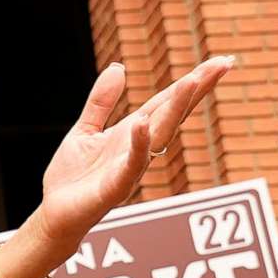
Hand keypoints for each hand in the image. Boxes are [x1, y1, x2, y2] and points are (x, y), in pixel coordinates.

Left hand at [33, 56, 237, 244]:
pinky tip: (142, 124)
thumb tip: (118, 67)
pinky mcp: (114, 188)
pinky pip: (130, 165)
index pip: (168, 103)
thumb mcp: (85, 130)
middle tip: (223, 64)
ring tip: (191, 81)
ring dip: (175, 110)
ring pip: (159, 135)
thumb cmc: (73, 178)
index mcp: (133, 134)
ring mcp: (130, 168)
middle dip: (197, 89)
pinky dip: (138, 145)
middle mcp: (139, 149)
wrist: (54, 216)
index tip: (221, 61)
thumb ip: (101, 101)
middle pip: (173, 114)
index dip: (193, 82)